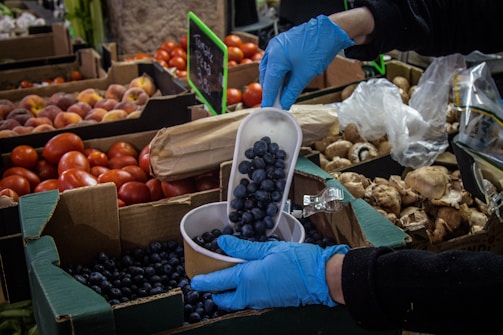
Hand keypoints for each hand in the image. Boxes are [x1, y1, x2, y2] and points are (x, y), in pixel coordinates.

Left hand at [190, 235, 349, 310]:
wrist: (321, 278)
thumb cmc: (298, 260)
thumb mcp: (269, 248)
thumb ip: (244, 247)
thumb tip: (223, 242)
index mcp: (248, 278)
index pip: (219, 282)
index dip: (204, 281)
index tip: (194, 281)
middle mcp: (251, 294)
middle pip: (225, 300)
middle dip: (214, 294)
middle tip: (209, 282)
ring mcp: (261, 301)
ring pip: (237, 302)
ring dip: (229, 294)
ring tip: (227, 280)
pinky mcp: (270, 303)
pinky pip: (250, 301)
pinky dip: (242, 294)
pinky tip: (247, 281)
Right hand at [259, 14, 353, 109]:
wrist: (329, 31)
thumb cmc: (318, 49)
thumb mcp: (305, 75)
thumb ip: (291, 91)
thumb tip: (284, 104)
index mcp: (276, 57)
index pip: (269, 84)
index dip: (269, 98)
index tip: (268, 110)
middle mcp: (272, 50)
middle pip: (267, 76)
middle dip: (271, 90)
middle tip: (277, 103)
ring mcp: (276, 45)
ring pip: (269, 69)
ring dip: (274, 82)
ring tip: (282, 93)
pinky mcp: (281, 44)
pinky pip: (274, 62)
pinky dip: (278, 73)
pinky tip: (285, 81)